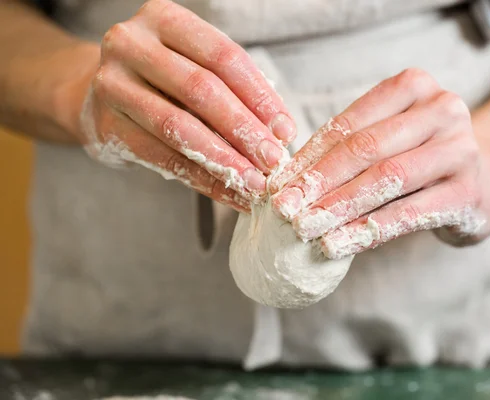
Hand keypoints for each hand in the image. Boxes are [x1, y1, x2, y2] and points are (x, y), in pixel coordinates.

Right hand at [75, 0, 295, 212]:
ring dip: (223, 159)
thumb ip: (231, 90)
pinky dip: (200, 179)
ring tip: (254, 182)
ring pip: (178, 126)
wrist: (96, 95)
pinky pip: (161, 157)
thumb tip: (278, 134)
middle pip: (202, 90)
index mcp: (163, 18)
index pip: (224, 57)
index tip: (285, 130)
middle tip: (272, 160)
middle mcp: (132, 43)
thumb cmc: (162, 81)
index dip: (260, 97)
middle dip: (244, 130)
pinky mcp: (105, 125)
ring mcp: (112, 83)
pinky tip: (227, 192)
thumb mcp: (193, 68)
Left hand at [270, 69, 489, 258]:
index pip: (350, 123)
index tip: (277, 184)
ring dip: (339, 208)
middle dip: (319, 183)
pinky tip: (339, 244)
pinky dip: (369, 231)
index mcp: (415, 86)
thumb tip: (288, 181)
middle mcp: (443, 109)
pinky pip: (410, 214)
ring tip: (306, 229)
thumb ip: (348, 150)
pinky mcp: (469, 191)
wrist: (484, 181)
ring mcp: (461, 149)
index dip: (309, 156)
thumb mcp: (388, 140)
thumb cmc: (420, 158)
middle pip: (366, 149)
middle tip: (285, 210)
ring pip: (387, 179)